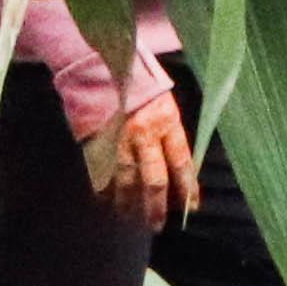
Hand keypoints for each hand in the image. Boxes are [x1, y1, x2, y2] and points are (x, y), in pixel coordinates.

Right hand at [95, 80, 199, 224]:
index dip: (187, 189)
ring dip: (129, 203)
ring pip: (126, 181)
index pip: (181, 163)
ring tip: (131, 217)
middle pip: (154, 180)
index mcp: (166, 119)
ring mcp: (117, 137)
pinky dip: (104, 189)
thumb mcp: (163, 99)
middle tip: (157, 225)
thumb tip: (179, 167)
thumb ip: (170, 131)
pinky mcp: (96, 138)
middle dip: (156, 207)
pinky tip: (107, 200)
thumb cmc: (137, 79)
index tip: (191, 208)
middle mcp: (143, 132)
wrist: (100, 60)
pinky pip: (101, 172)